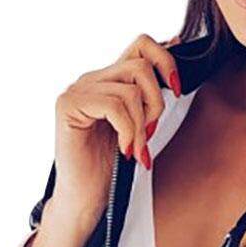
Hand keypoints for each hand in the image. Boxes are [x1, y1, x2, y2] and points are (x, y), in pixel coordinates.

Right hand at [25, 33, 182, 246]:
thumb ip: (147, 101)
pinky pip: (114, 104)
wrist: (84, 201)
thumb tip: (174, 72)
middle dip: (156, 101)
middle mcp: (91, 79)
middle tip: (151, 132)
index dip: (166, 61)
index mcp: (108, 81)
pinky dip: (127, 130)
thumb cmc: (109, 171)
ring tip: (135, 149)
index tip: (176, 90)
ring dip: (141, 124)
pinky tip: (124, 150)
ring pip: (130, 87)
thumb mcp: (138, 129)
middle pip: (140, 63)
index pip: (141, 45)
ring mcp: (78, 90)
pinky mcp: (69, 106)